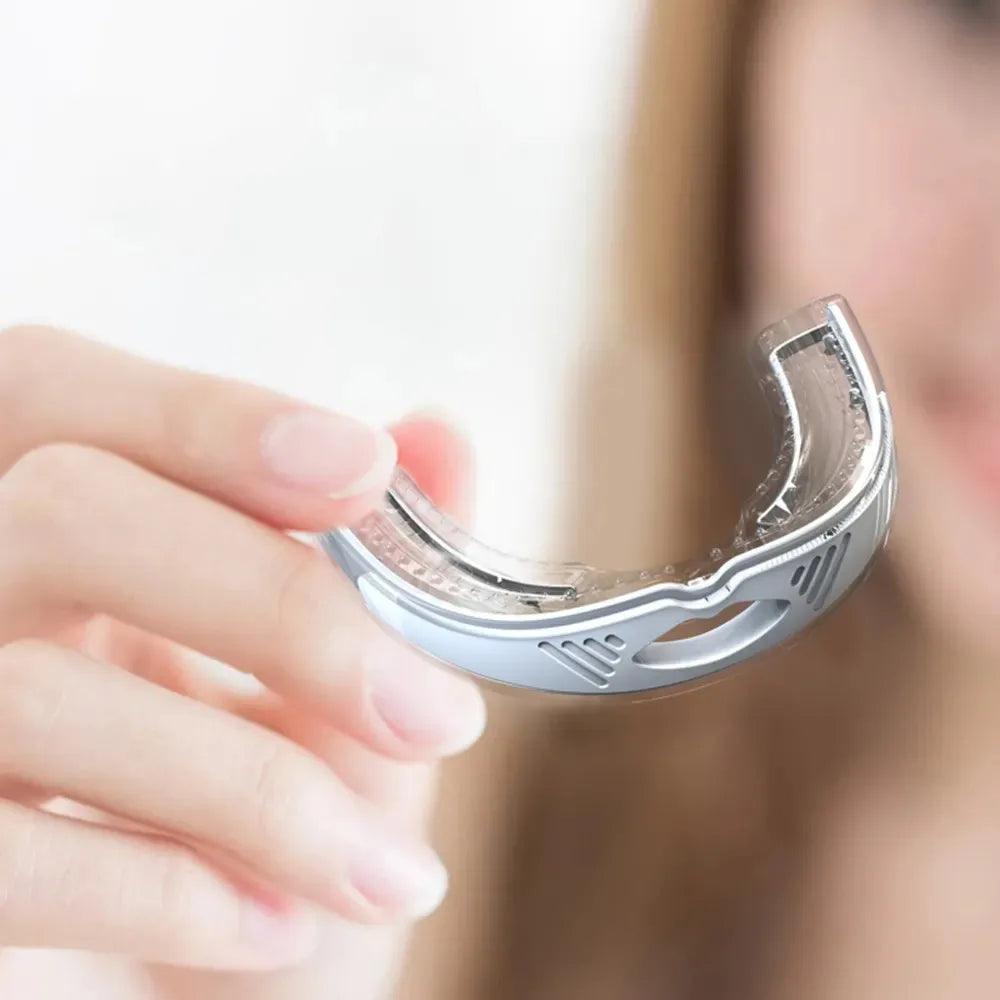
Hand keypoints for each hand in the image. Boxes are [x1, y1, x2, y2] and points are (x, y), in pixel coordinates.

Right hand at [0, 325, 484, 981]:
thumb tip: (437, 437)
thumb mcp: (323, 701)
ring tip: (388, 873)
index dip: (207, 417)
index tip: (365, 470)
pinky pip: (7, 864)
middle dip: (279, 606)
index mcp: (54, 531)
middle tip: (436, 716)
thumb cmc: (243, 830)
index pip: (64, 395)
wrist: (174, 997)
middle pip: (64, 511)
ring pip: (38, 695)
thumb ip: (372, 565)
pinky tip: (275, 926)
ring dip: (264, 796)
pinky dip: (171, 894)